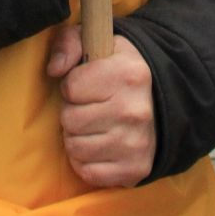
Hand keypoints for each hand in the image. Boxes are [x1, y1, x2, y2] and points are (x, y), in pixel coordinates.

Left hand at [47, 25, 156, 186]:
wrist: (160, 103)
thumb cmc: (118, 71)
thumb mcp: (97, 43)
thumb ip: (68, 43)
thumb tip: (54, 70)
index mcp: (128, 73)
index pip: (71, 87)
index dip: (72, 85)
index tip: (86, 85)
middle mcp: (135, 110)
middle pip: (70, 119)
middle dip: (72, 112)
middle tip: (89, 107)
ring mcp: (136, 143)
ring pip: (75, 147)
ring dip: (76, 137)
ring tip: (92, 125)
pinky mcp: (135, 170)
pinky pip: (88, 172)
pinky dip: (86, 161)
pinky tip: (98, 146)